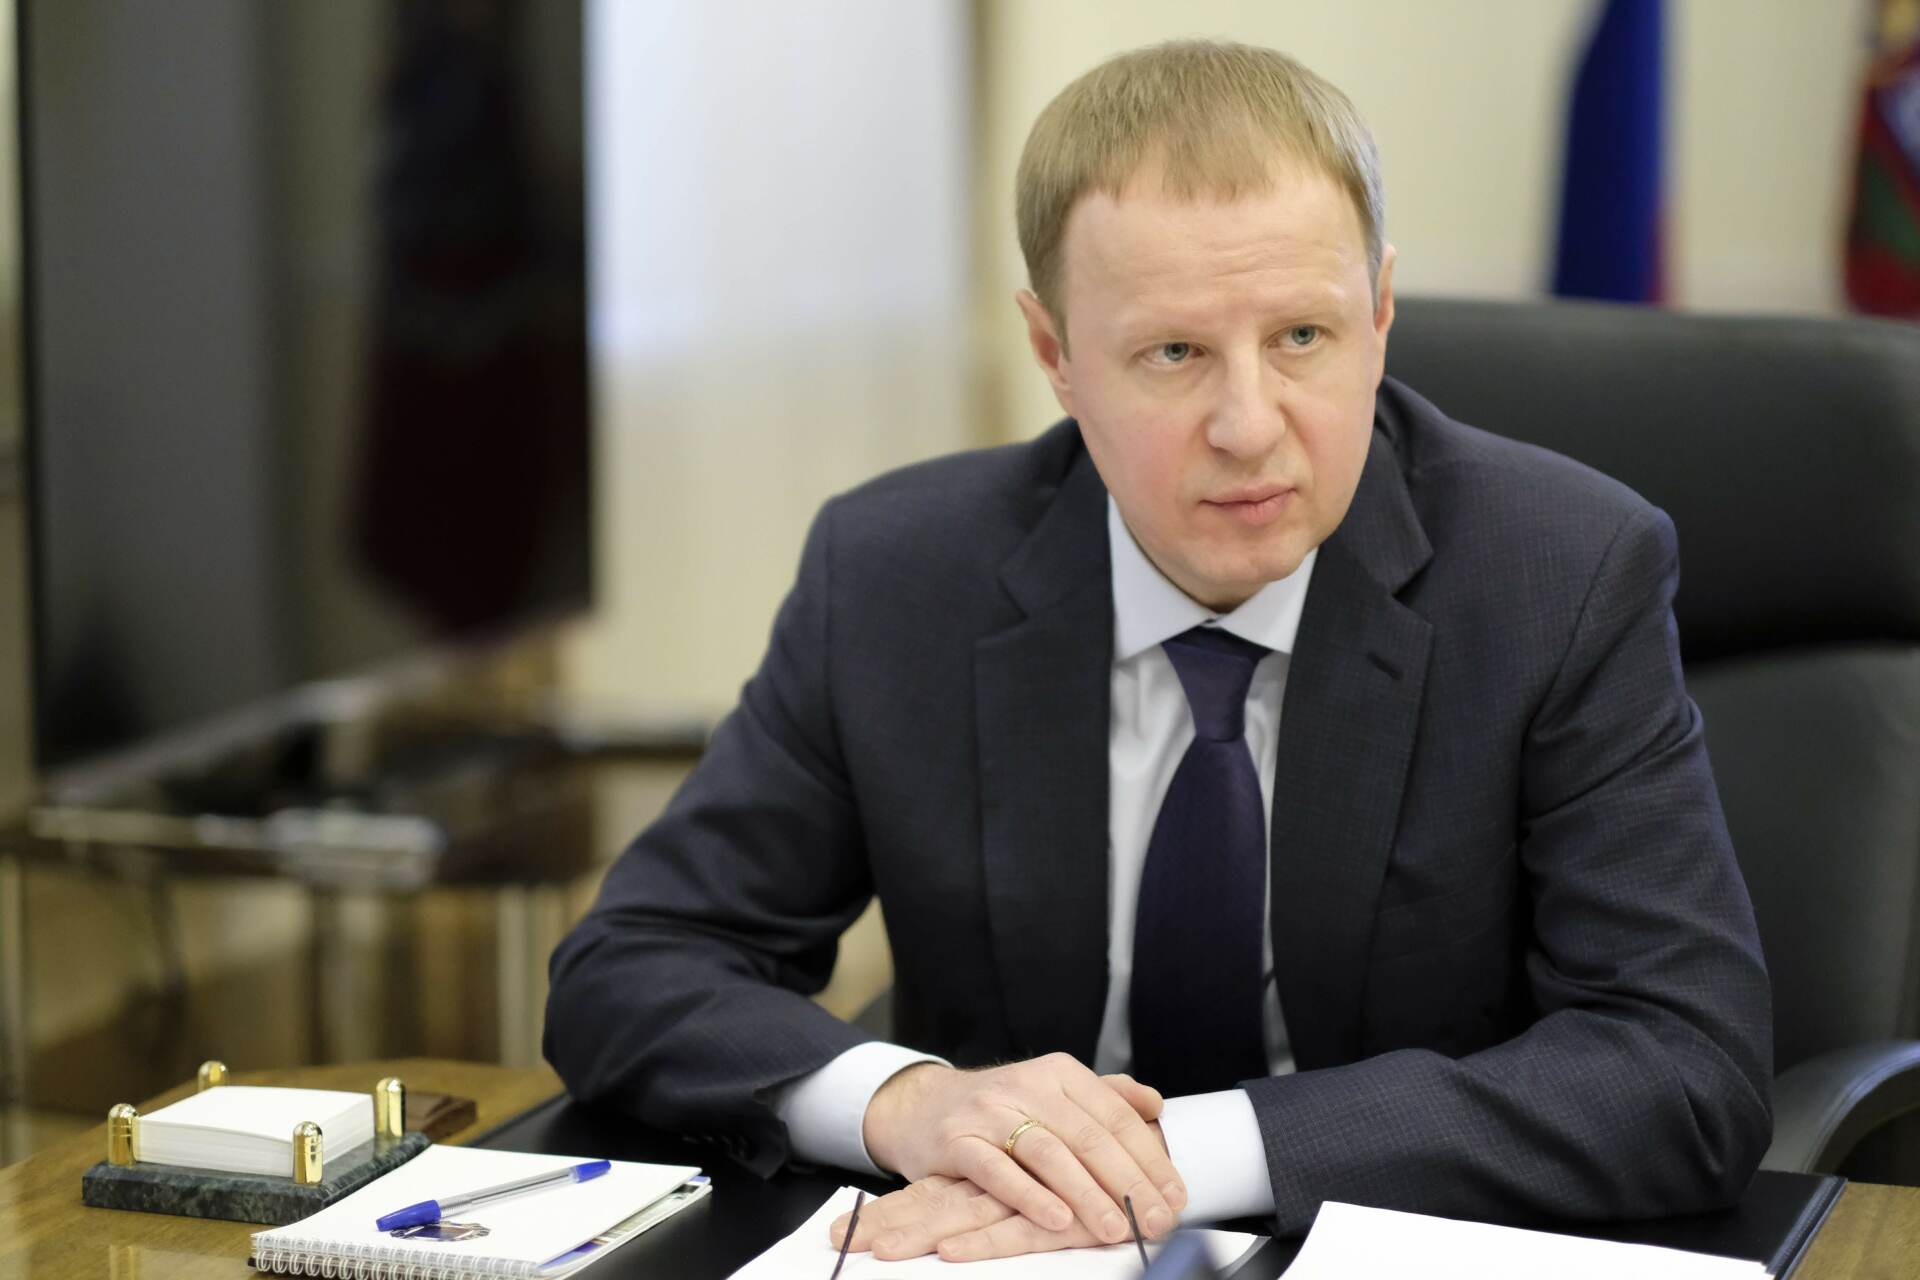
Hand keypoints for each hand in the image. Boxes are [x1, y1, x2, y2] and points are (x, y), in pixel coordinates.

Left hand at [831, 1174, 1098, 1261]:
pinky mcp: (1062, 1216)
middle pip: (939, 1204)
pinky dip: (983, 1243)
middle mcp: (1009, 1183)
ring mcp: (1033, 1197)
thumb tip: (996, 1185)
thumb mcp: (1048, 1166)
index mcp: (997, 1173)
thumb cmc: (1097, 1168)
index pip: (934, 1193)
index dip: (890, 1212)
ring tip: (873, 1250)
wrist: (1157, 1158)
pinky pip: (1017, 1231)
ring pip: (967, 1215)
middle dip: (888, 1225)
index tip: (840, 1233)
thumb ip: (990, 1198)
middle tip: (836, 1241)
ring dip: (917, 1232)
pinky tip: (949, 1253)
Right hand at [860, 1056, 1183, 1244]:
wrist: (923, 1107)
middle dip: (1127, 1182)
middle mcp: (1027, 1085)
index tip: (1174, 1193)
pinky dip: (1029, 1196)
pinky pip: (997, 1170)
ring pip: (1048, 1153)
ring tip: (1114, 1226)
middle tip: (1154, 1219)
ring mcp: (990, 1112)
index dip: (1148, 1157)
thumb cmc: (1000, 1109)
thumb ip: (1104, 1097)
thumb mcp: (1052, 1092)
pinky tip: (1056, 1219)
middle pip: (1087, 1136)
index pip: (1115, 1115)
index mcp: (1059, 1073)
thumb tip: (1154, 1103)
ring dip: (1086, 1194)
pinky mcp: (958, 1140)